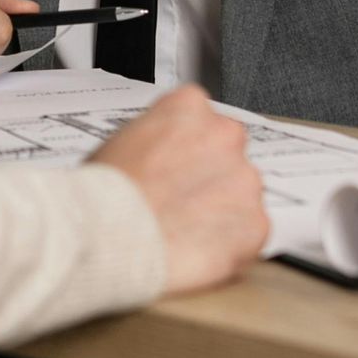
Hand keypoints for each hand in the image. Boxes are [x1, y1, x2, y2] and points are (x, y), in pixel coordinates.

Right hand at [90, 86, 270, 295]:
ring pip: (240, 196)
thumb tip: (166, 158)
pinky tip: (194, 250)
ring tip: (181, 233)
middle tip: (177, 205)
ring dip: (219, 213)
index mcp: (189, 107)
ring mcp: (245, 180)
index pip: (203, 123)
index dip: (187, 153)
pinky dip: (228, 246)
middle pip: (227, 157)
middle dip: (207, 181)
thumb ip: (158, 140)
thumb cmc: (102, 195)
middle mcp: (225, 135)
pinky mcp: (255, 225)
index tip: (175, 170)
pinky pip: (248, 235)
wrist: (105, 235)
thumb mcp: (121, 141)